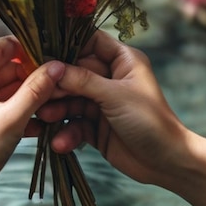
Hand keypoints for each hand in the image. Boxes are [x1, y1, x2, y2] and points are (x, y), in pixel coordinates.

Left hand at [0, 35, 64, 189]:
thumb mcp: (11, 118)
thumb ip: (36, 90)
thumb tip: (56, 66)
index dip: (24, 47)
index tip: (49, 56)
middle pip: (4, 69)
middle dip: (31, 77)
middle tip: (57, 85)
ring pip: (5, 92)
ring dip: (28, 98)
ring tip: (52, 106)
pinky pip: (1, 111)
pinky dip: (18, 114)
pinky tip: (39, 125)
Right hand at [34, 30, 190, 185]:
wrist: (167, 163)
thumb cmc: (150, 121)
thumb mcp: (115, 96)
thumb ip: (82, 80)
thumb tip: (51, 66)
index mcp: (121, 61)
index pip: (90, 42)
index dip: (67, 46)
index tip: (42, 53)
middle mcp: (109, 79)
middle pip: (73, 73)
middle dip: (56, 85)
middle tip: (38, 93)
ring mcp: (100, 103)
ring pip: (70, 99)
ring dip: (57, 109)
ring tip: (45, 118)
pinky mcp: (94, 126)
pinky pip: (73, 123)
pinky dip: (66, 132)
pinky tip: (61, 142)